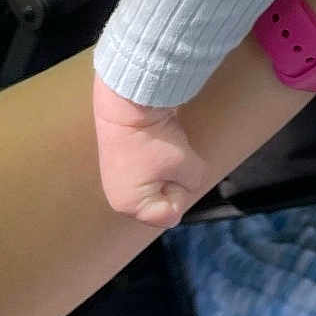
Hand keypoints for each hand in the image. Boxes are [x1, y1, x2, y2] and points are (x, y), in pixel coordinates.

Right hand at [92, 73, 208, 226]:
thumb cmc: (154, 140)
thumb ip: (194, 180)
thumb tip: (192, 179)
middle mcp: (121, 197)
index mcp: (130, 205)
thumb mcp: (185, 164)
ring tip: (162, 148)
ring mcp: (120, 178)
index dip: (181, 191)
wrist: (128, 102)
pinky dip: (160, 157)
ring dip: (169, 167)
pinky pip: (152, 168)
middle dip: (175, 180)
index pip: (170, 214)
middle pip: (164, 200)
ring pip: (161, 182)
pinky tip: (157, 142)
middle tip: (170, 158)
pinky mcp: (124, 160)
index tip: (175, 171)